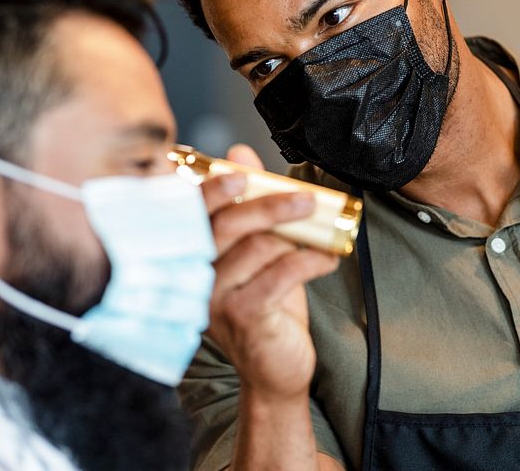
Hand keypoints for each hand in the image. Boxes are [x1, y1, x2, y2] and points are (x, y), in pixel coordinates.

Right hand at [201, 144, 339, 401]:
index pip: (192, 214)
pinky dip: (308, 261)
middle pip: (226, 226)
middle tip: (306, 199)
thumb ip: (247, 204)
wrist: (276, 368)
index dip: (212, 190)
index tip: (239, 173)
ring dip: (298, 237)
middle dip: (268, 205)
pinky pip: (279, 273)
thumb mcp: (257, 252)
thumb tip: (240, 151)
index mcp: (193, 256)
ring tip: (324, 237)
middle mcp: (196, 277)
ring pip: (257, 247)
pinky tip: (327, 260)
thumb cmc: (265, 307)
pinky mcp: (243, 315)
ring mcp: (216, 298)